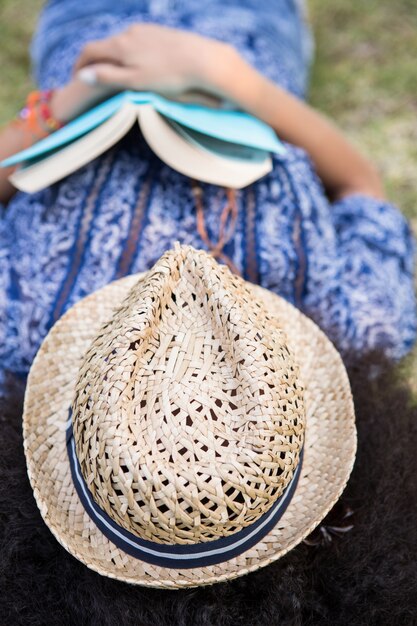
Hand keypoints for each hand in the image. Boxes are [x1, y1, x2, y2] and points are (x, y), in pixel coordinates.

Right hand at [73, 23, 236, 100]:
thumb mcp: (135, 82)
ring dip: (113, 57)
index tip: (75, 79)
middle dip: (96, 61)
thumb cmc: (170, 77)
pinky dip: (130, 54)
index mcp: (121, 45)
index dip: (79, 66)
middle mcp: (131, 32)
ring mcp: (146, 30)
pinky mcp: (160, 33)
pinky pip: (138, 42)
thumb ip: (109, 77)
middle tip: (93, 78)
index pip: (90, 51)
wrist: (204, 61)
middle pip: (105, 45)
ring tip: (114, 74)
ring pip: (122, 43)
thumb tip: (84, 75)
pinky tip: (138, 65)